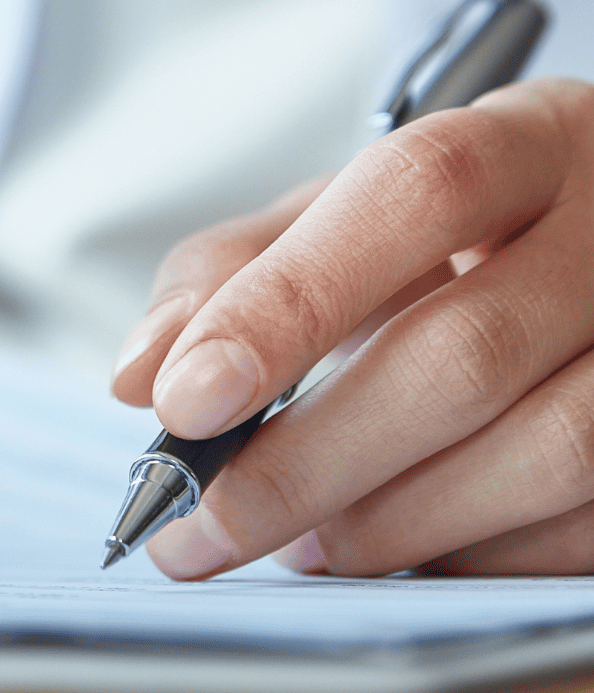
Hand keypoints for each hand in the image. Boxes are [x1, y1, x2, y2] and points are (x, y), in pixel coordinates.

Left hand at [111, 78, 593, 578]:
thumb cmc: (464, 234)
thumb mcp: (346, 214)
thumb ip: (232, 274)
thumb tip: (143, 375)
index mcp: (527, 139)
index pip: (412, 195)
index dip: (290, 303)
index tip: (184, 400)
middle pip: (467, 351)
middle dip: (311, 458)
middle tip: (210, 522)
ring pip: (549, 450)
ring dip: (395, 521)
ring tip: (298, 544)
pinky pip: (589, 525)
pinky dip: (477, 552)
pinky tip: (403, 549)